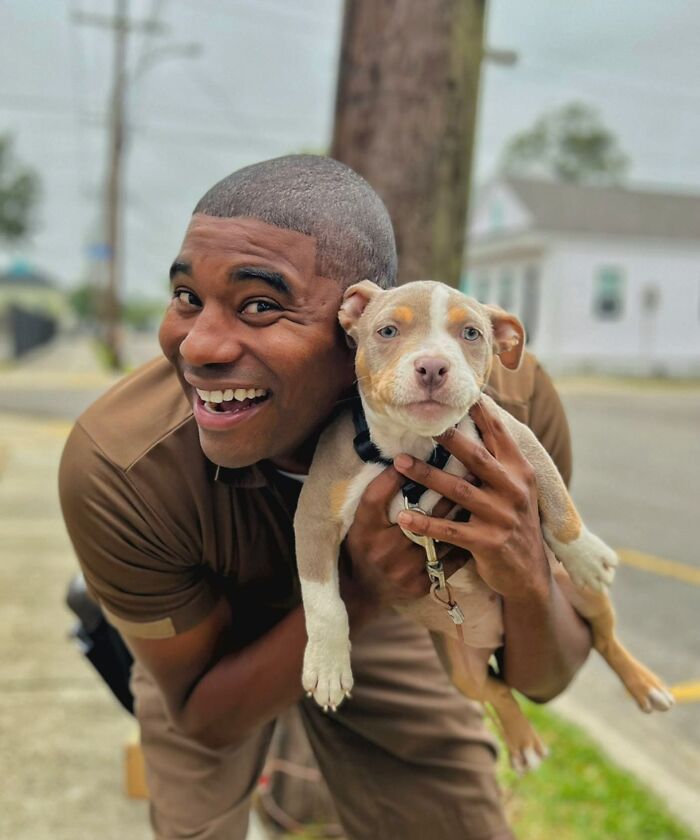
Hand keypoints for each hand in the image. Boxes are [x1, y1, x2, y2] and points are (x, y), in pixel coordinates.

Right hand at [342, 466, 464, 607]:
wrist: (362, 590)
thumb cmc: (363, 545)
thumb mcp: (362, 518)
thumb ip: (379, 491)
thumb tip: (401, 463)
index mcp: (368, 530)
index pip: (383, 497)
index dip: (410, 480)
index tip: (432, 462)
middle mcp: (387, 551)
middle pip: (425, 517)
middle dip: (449, 495)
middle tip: (471, 476)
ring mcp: (406, 571)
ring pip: (442, 539)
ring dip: (461, 519)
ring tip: (480, 500)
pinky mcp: (422, 585)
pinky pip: (449, 562)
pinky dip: (463, 544)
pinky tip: (476, 529)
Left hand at [394, 400, 550, 603]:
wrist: (529, 574)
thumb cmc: (514, 523)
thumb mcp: (517, 489)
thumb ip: (499, 461)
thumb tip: (480, 421)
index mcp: (520, 471)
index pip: (499, 434)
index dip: (481, 412)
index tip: (461, 392)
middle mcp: (514, 489)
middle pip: (476, 457)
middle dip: (448, 438)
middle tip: (421, 424)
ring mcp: (501, 516)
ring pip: (458, 490)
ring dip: (426, 475)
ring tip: (399, 462)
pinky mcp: (488, 542)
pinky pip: (449, 530)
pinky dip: (425, 524)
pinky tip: (404, 518)